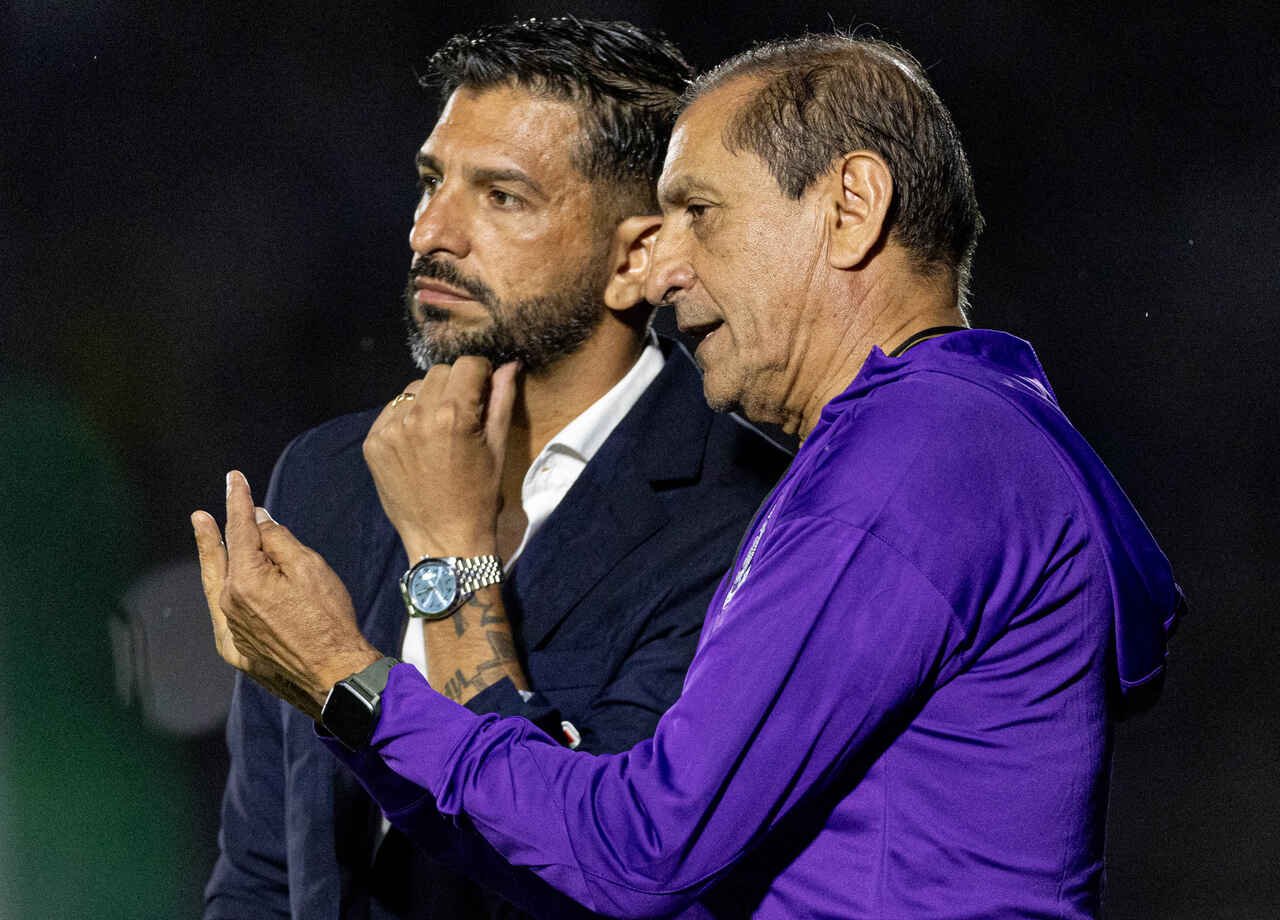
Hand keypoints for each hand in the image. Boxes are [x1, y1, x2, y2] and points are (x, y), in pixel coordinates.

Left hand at [192, 471, 379, 715]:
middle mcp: (228, 606)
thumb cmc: (329, 620)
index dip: (237, 502)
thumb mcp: (310, 568)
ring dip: (216, 562)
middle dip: (212, 533)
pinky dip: (223, 597)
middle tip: (200, 514)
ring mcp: (231, 631)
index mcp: (245, 581)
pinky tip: (224, 589)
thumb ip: (278, 540)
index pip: (239, 530)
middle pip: (220, 559)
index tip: (234, 480)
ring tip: (207, 539)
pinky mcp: (238, 652)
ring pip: (219, 588)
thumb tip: (259, 522)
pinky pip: (224, 617)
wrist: (335, 675)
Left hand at [363, 358, 517, 560]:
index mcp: (452, 416)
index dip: (481, 374)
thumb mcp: (497, 448)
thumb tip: (509, 365)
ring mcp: (390, 430)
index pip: (468, 365)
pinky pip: (392, 410)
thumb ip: (501, 400)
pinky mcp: (373, 443)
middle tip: (464, 414)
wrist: (443, 540)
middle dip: (456, 386)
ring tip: (439, 430)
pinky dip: (407, 417)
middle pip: (439, 373)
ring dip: (429, 399)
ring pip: (413, 389)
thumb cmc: (479, 497)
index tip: (484, 389)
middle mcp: (417, 417)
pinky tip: (419, 442)